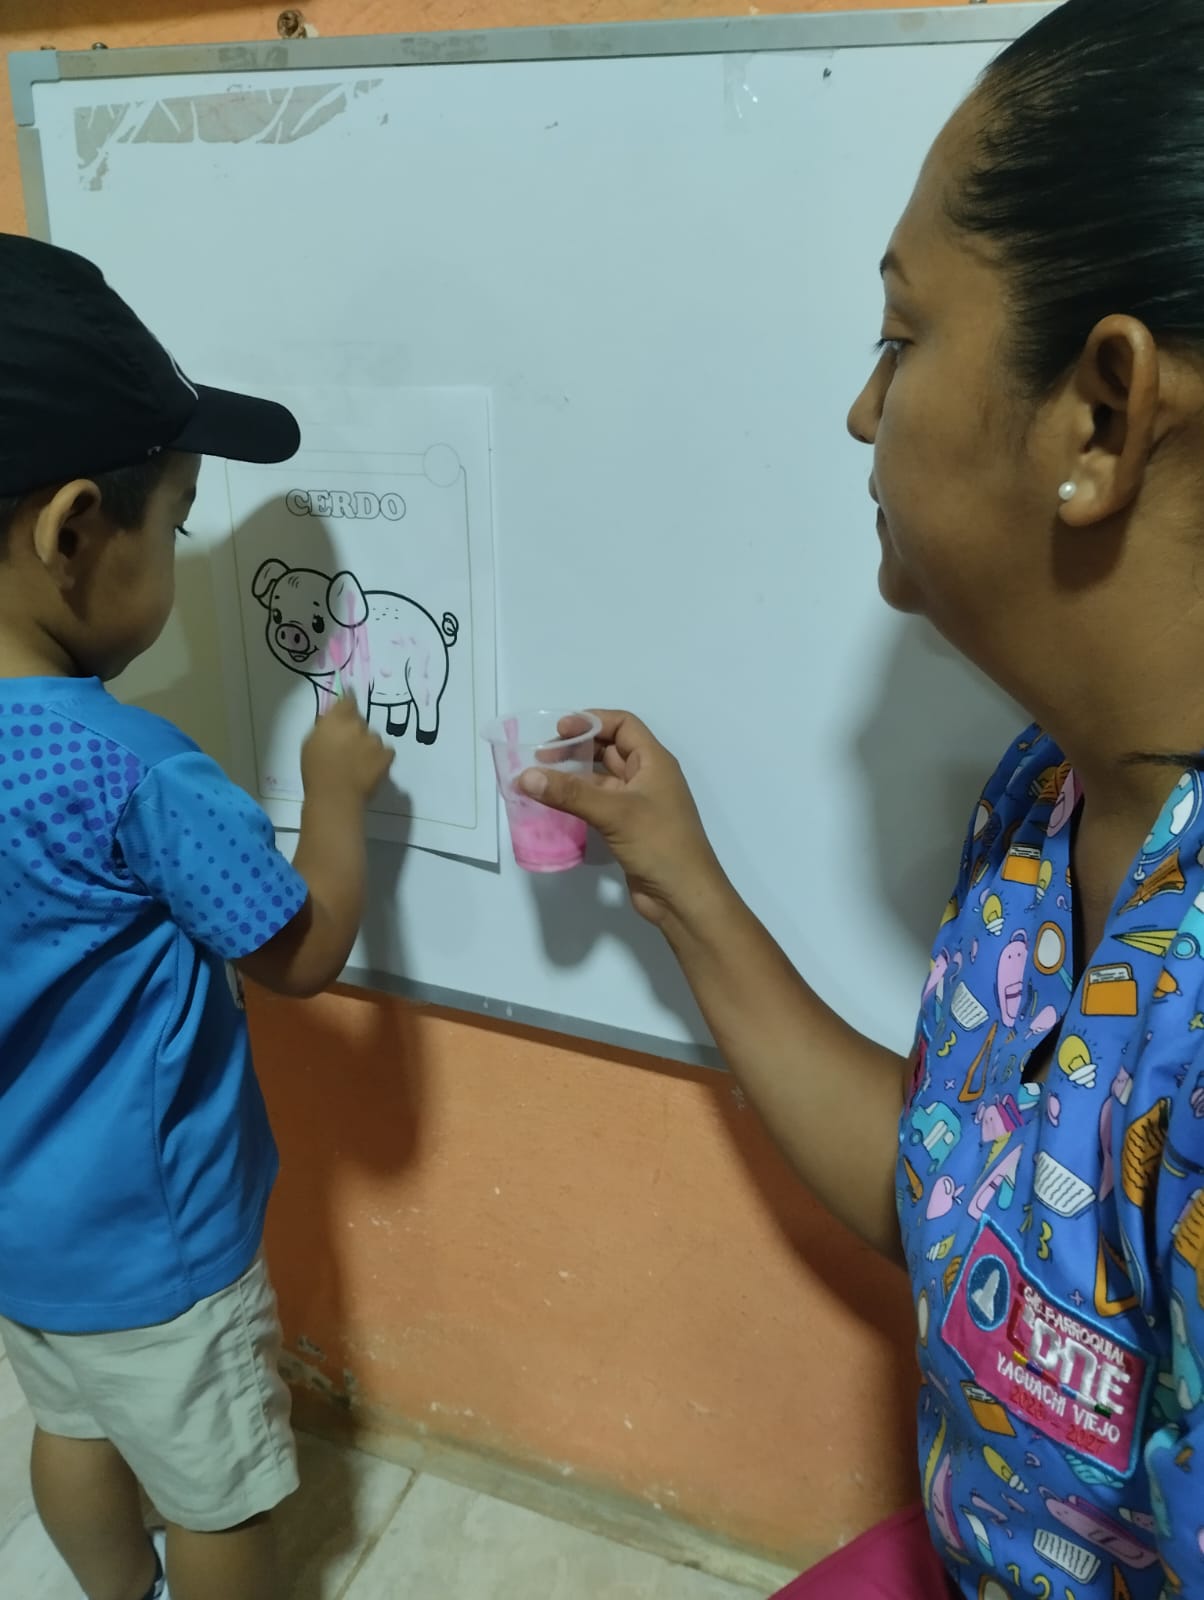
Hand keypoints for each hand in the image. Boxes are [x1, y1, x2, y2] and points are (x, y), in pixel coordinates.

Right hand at [301, 694, 393, 803]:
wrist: (335, 796)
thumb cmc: (315, 771)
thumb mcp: (309, 743)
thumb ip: (323, 727)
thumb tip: (331, 719)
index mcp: (336, 719)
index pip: (348, 701)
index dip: (348, 703)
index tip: (348, 708)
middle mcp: (358, 724)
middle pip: (360, 721)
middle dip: (355, 731)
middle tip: (347, 748)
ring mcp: (374, 739)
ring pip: (373, 737)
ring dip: (368, 745)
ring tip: (358, 763)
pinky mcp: (387, 755)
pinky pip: (385, 751)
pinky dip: (380, 758)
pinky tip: (370, 769)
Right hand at [518, 710, 721, 923]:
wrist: (683, 897)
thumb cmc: (659, 843)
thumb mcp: (615, 813)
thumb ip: (570, 793)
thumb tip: (525, 776)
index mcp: (655, 762)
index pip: (623, 725)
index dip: (592, 721)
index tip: (559, 729)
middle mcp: (648, 778)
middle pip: (609, 749)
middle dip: (577, 748)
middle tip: (540, 755)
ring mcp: (638, 805)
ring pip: (601, 780)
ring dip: (573, 777)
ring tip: (539, 779)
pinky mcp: (628, 829)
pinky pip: (599, 805)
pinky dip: (577, 802)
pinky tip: (553, 806)